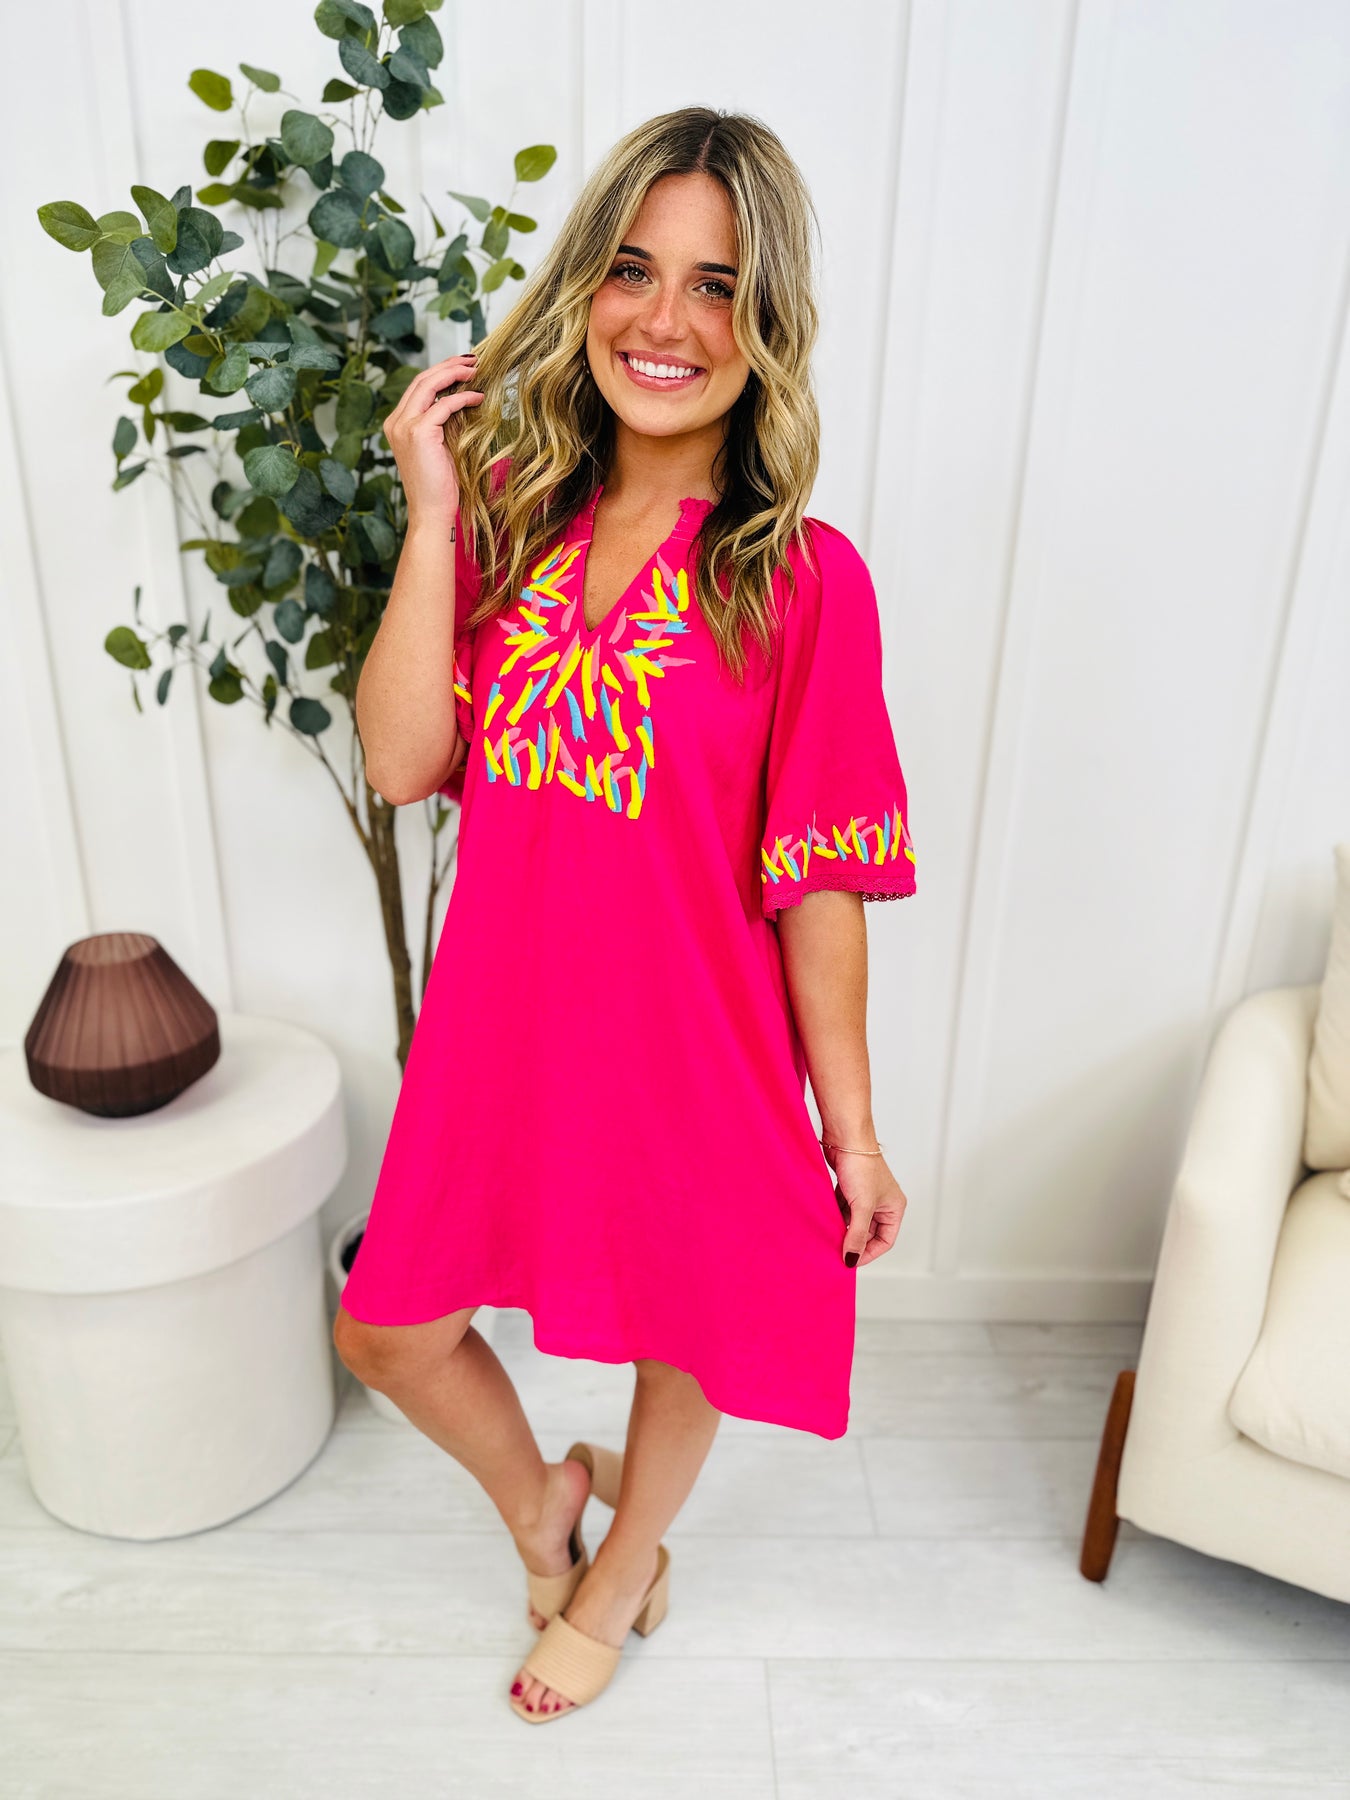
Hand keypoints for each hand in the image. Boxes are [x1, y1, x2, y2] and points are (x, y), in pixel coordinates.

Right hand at [383, 351, 483, 532]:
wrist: (431, 512)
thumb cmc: (439, 485)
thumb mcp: (439, 446)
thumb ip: (443, 422)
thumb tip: (462, 397)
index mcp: (397, 424)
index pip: (418, 387)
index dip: (441, 371)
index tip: (463, 366)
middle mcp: (396, 422)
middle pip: (421, 379)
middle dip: (448, 365)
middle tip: (473, 360)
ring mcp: (404, 426)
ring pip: (429, 384)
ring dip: (454, 373)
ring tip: (476, 370)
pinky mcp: (418, 432)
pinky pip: (443, 404)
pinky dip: (462, 397)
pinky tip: (478, 397)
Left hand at [823, 1142, 907, 1267]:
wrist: (846, 1137)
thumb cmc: (862, 1166)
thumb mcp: (861, 1206)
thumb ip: (856, 1235)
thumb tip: (851, 1259)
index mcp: (894, 1208)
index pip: (885, 1241)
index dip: (868, 1252)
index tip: (849, 1261)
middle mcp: (882, 1203)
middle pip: (868, 1233)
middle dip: (853, 1240)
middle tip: (836, 1250)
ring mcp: (865, 1196)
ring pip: (854, 1221)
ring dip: (842, 1228)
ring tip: (829, 1235)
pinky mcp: (850, 1189)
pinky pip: (843, 1210)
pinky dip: (835, 1216)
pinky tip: (825, 1220)